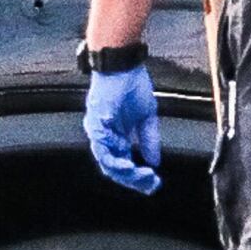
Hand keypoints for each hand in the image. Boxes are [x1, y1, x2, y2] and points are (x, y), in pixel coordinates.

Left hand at [83, 67, 160, 195]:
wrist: (123, 65)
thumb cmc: (132, 84)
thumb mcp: (147, 117)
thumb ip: (149, 140)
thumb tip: (154, 161)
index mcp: (115, 134)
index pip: (122, 162)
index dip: (137, 176)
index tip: (153, 183)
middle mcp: (104, 135)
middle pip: (113, 167)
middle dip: (133, 179)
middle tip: (150, 184)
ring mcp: (97, 129)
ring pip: (106, 161)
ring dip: (125, 172)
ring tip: (141, 176)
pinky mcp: (95, 122)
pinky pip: (102, 147)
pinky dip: (115, 158)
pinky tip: (129, 164)